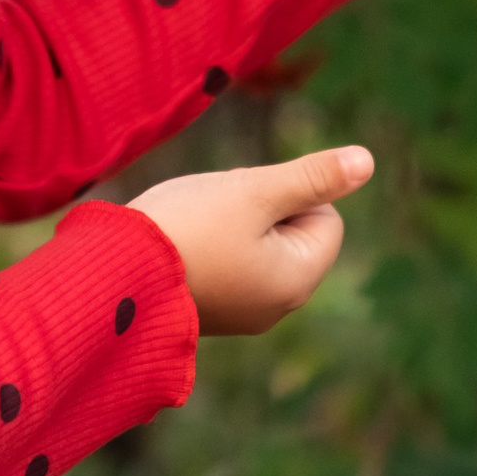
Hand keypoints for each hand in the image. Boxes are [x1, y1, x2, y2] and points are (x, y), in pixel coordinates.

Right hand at [132, 147, 373, 335]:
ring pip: (258, 243)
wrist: (110, 275)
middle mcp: (276, 307)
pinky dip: (209, 245)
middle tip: (217, 213)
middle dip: (261, 209)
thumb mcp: (255, 191)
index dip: (290, 195)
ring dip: (232, 223)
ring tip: (195, 229)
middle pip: (292, 232)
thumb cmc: (186, 228)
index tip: (244, 203)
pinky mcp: (209, 310)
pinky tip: (180, 245)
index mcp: (296, 281)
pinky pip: (229, 263)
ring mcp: (242, 313)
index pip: (326, 218)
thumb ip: (312, 177)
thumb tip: (366, 162)